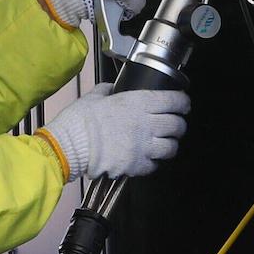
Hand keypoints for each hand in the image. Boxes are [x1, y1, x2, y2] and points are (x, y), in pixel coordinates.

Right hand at [41, 87, 189, 179]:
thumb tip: (112, 88)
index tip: (183, 104)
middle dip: (179, 125)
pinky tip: (148, 159)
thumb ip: (107, 90)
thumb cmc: (79, 121)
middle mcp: (146, 123)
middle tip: (176, 125)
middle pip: (177, 125)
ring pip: (171, 147)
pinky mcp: (136, 165)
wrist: (70, 146)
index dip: (183, 102)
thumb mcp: (94, 96)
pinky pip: (155, 165)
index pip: (173, 101)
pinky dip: (154, 162)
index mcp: (138, 102)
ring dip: (171, 145)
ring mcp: (143, 146)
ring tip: (166, 144)